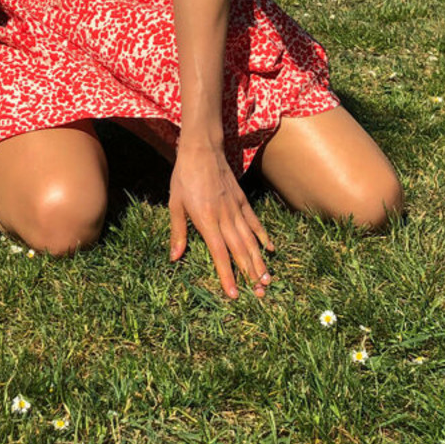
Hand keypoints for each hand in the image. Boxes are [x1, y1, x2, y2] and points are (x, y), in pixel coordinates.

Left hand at [168, 140, 273, 299]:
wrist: (201, 148)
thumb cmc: (184, 177)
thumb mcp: (175, 204)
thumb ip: (177, 232)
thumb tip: (174, 258)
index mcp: (206, 220)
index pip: (219, 254)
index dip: (227, 275)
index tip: (235, 294)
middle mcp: (224, 217)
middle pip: (240, 250)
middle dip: (250, 274)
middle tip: (260, 295)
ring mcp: (236, 208)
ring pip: (250, 239)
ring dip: (259, 261)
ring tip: (268, 280)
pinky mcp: (242, 200)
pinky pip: (254, 222)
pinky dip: (263, 236)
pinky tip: (270, 249)